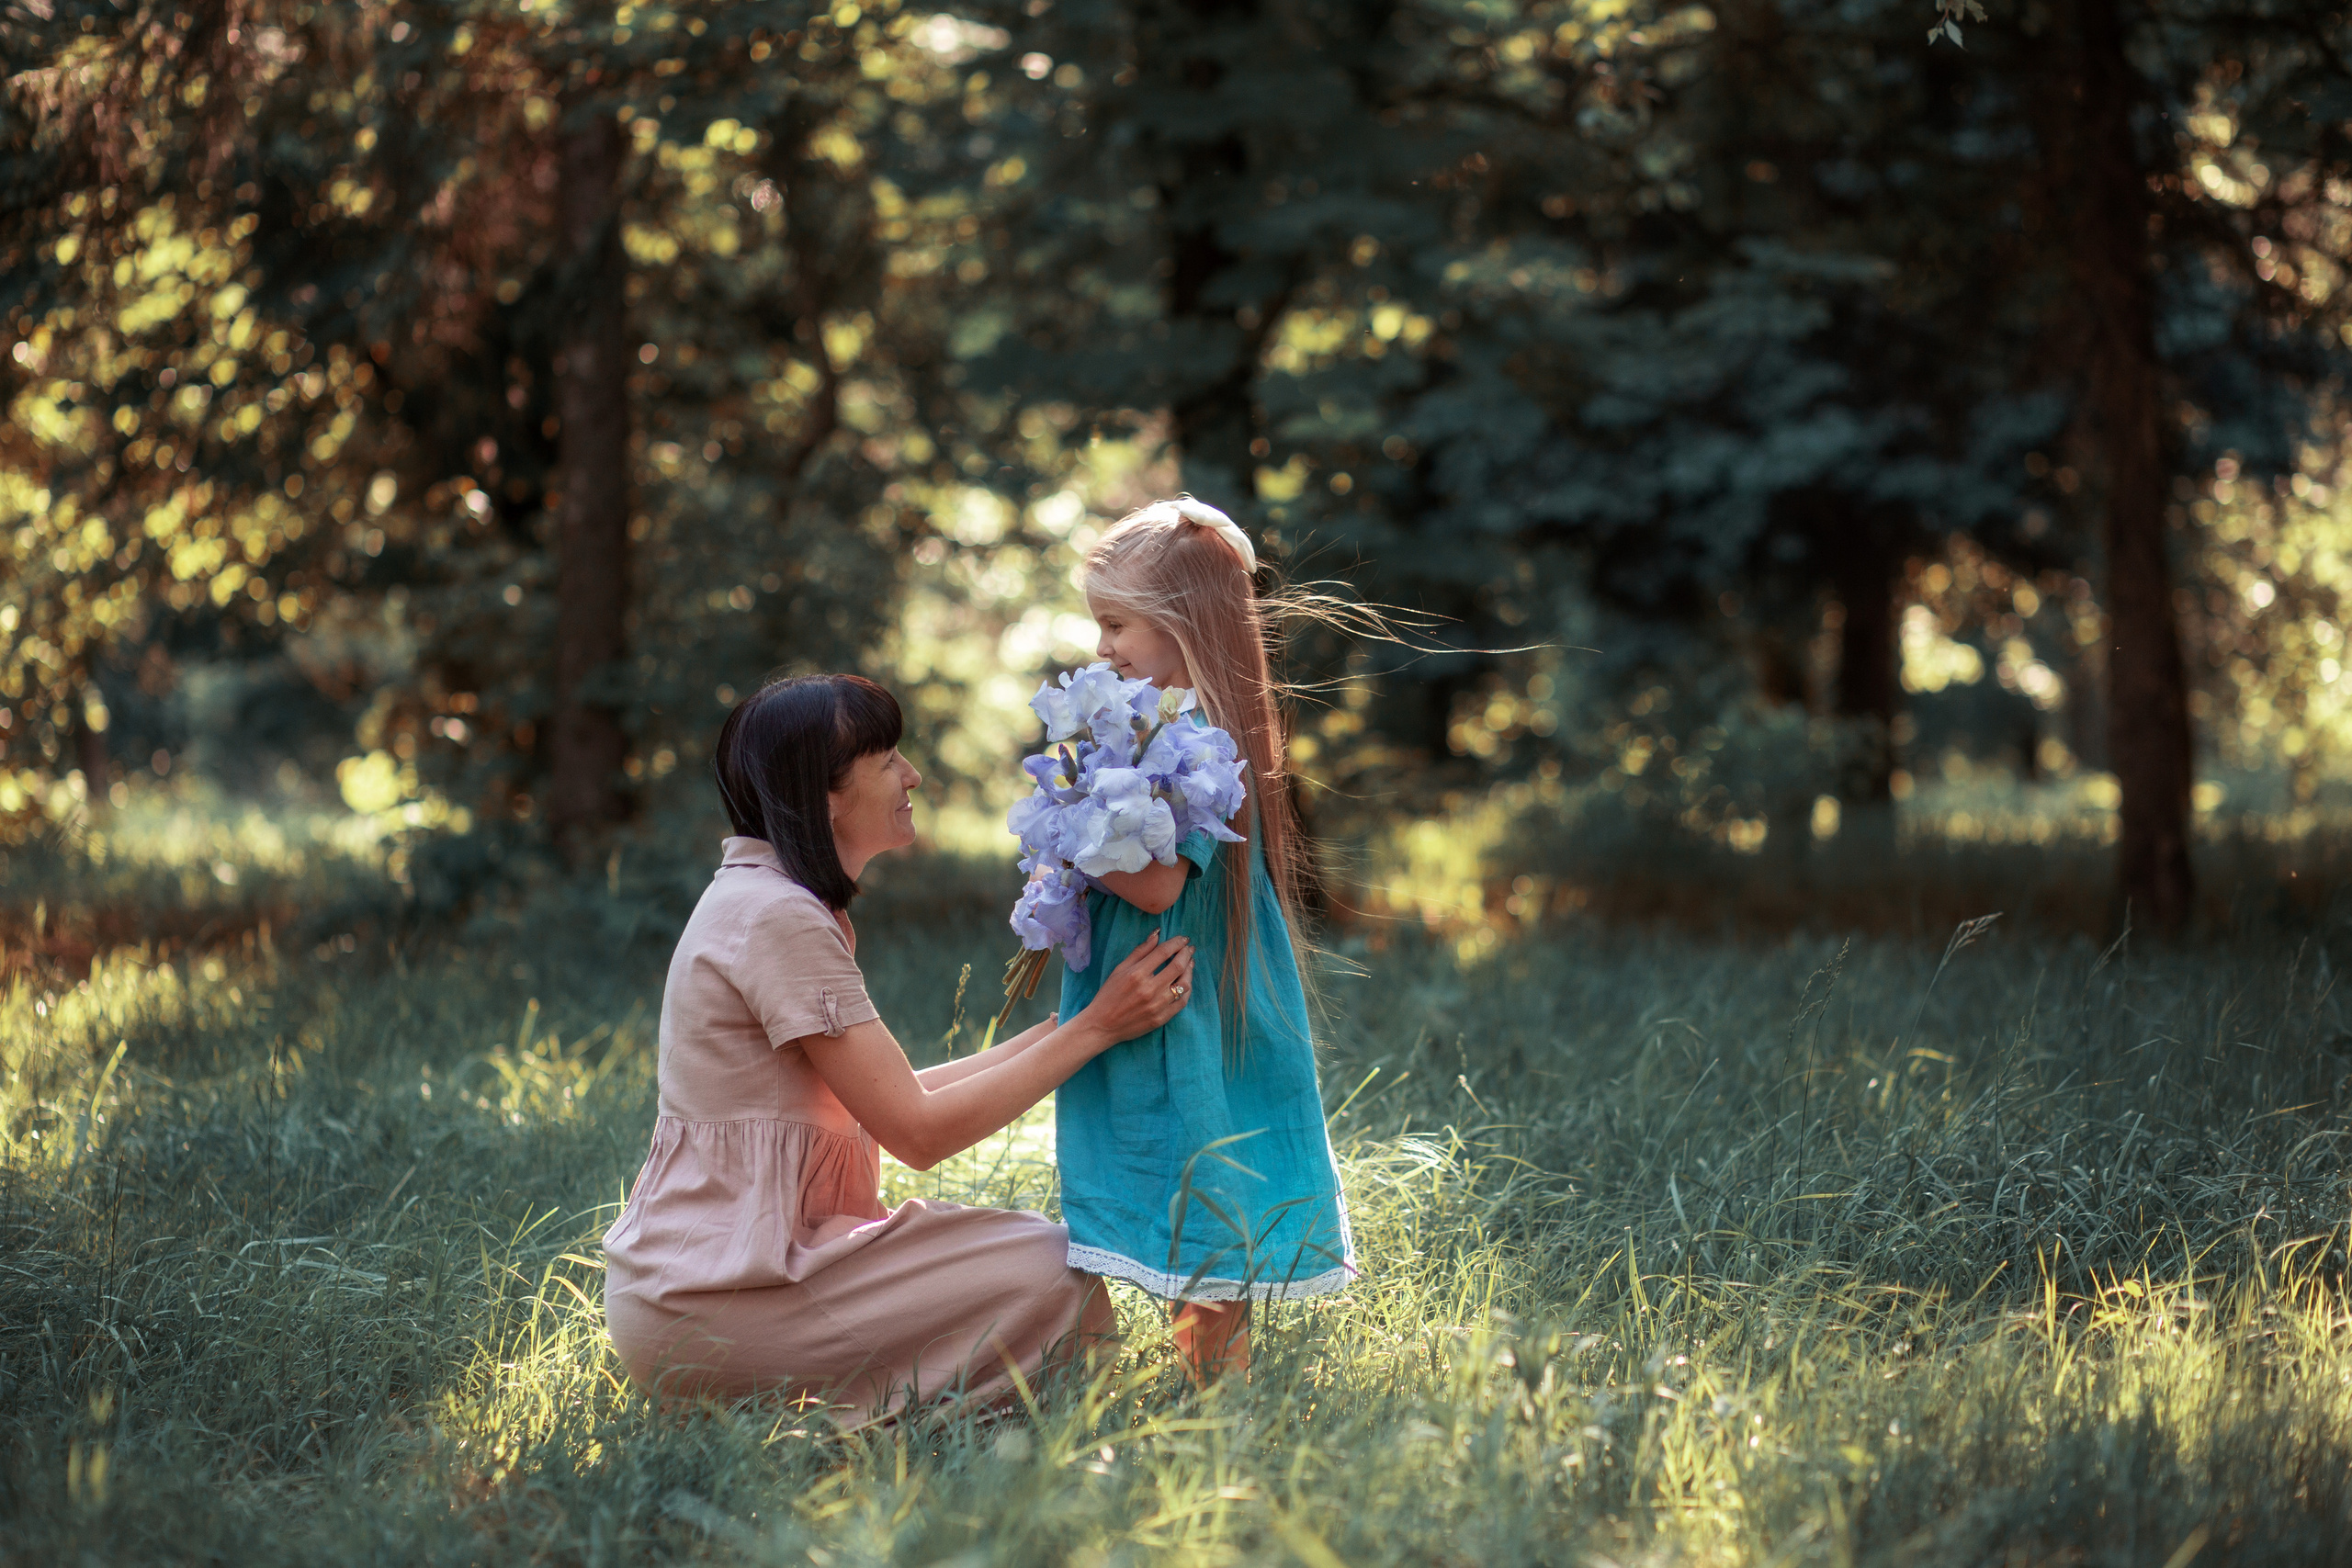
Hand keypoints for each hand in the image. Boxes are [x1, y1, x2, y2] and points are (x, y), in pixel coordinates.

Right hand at [1076, 932, 1195, 1045]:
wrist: (1103, 1025)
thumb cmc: (1109, 994)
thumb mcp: (1120, 969)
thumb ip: (1140, 951)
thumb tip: (1157, 934)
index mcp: (1137, 974)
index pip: (1164, 952)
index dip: (1176, 943)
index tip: (1183, 939)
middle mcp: (1149, 989)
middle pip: (1177, 966)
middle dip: (1186, 953)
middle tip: (1189, 948)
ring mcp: (1157, 1005)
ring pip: (1184, 984)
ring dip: (1190, 970)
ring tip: (1189, 963)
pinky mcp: (1161, 1018)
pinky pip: (1182, 1002)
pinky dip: (1187, 990)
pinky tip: (1186, 982)